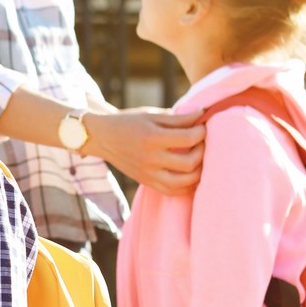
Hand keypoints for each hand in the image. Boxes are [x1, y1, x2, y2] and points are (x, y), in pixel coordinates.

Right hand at [83, 108, 204, 194]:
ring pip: (185, 182)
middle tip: (202, 142)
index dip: (201, 131)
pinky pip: (173, 191)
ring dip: (199, 171)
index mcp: (152, 137)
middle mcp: (151, 159)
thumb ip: (178, 118)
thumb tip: (203, 115)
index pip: (188, 138)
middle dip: (203, 151)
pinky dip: (188, 185)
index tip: (202, 125)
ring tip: (199, 159)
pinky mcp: (147, 182)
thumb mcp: (151, 114)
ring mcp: (149, 174)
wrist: (102, 138)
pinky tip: (191, 174)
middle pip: (189, 162)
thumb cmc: (128, 122)